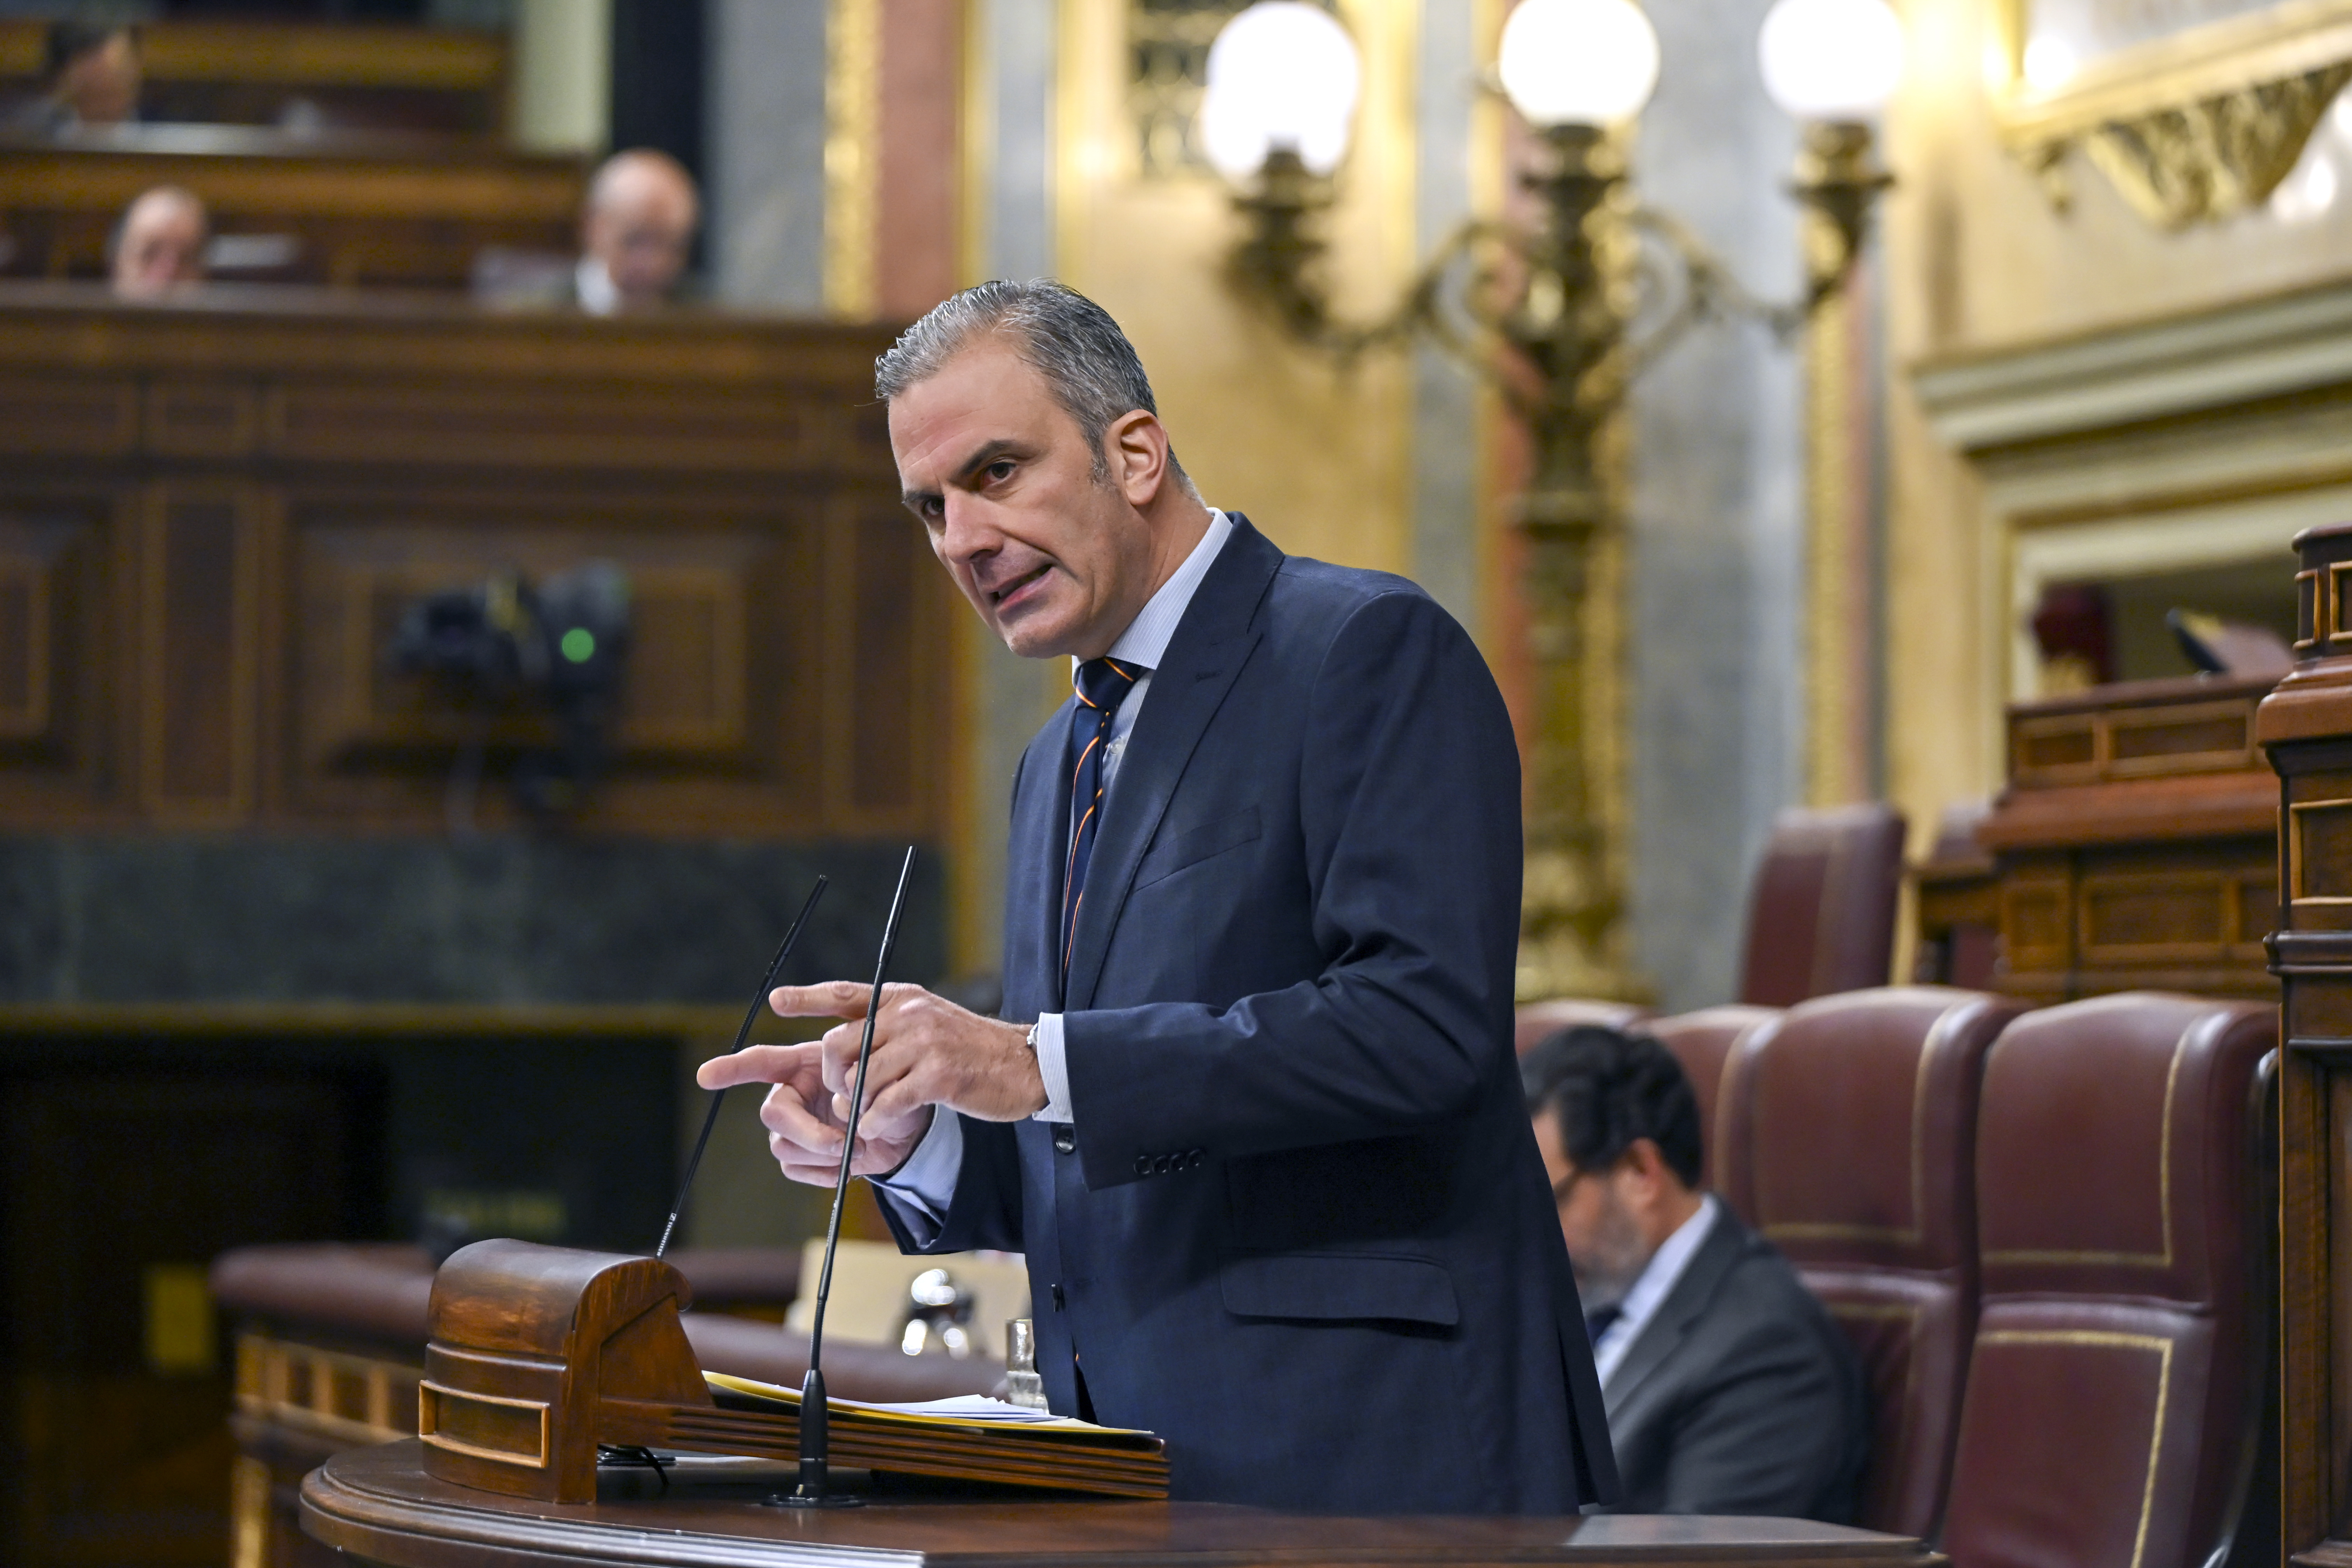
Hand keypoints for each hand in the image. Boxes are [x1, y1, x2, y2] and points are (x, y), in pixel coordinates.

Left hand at [695, 982, 1046, 1186]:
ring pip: (860, 1080)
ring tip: (870, 1116)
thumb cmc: (973, 1053)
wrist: (1026, 1066)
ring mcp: (923, 1043)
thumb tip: (847, 1052)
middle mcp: (909, 1014)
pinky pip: (885, 1104)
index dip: (807, 999)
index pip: (845, 993)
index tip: (776, 1002)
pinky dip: (875, 1121)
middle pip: (839, 1046)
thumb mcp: (930, 1025)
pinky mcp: (936, 1076)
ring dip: (857, 1106)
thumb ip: (890, 1030)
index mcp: (904, 999)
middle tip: (845, 1097)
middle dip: (831, 1079)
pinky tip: (881, 1127)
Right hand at [696, 1041, 926, 1185]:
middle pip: (773, 1113)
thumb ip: (858, 1080)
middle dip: (808, 1132)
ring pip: (784, 1146)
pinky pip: (795, 1170)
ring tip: (859, 1147)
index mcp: (803, 1063)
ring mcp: (793, 1127)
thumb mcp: (880, 1072)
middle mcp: (792, 1094)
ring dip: (823, 1153)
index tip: (704, 1076)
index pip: (760, 1061)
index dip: (732, 1068)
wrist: (906, 1125)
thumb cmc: (890, 1088)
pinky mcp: (801, 1156)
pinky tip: (849, 1166)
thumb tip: (839, 1105)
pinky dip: (824, 1173)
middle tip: (844, 1143)